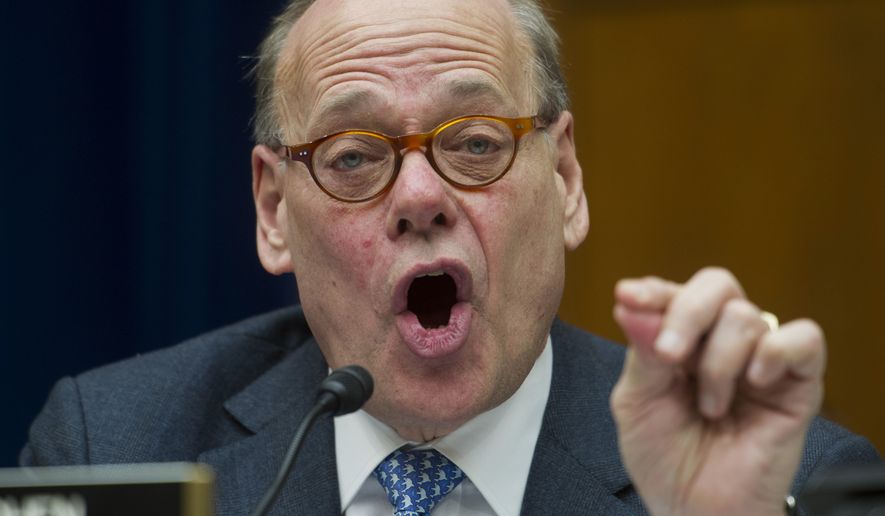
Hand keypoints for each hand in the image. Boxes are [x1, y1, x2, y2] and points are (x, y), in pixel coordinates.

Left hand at [610, 267, 824, 515]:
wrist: (695, 510)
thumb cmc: (664, 457)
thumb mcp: (636, 402)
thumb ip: (641, 353)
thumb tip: (631, 304)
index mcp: (680, 338)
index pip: (672, 293)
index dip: (652, 290)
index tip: (627, 297)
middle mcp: (720, 340)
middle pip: (716, 286)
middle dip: (687, 313)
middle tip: (669, 355)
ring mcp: (761, 358)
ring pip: (747, 316)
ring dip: (719, 363)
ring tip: (710, 408)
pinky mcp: (798, 383)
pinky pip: (803, 339)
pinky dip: (776, 351)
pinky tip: (755, 380)